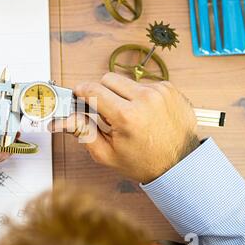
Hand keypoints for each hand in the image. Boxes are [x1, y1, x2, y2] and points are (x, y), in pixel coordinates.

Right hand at [50, 73, 199, 183]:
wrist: (179, 165)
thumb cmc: (144, 162)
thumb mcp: (107, 154)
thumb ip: (83, 132)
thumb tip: (65, 118)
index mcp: (127, 116)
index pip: (93, 89)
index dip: (81, 91)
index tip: (78, 94)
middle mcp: (145, 98)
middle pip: (108, 79)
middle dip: (102, 92)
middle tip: (106, 112)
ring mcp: (160, 91)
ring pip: (126, 81)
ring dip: (121, 94)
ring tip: (128, 115)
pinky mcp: (169, 89)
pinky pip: (143, 84)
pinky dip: (138, 95)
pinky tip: (143, 113)